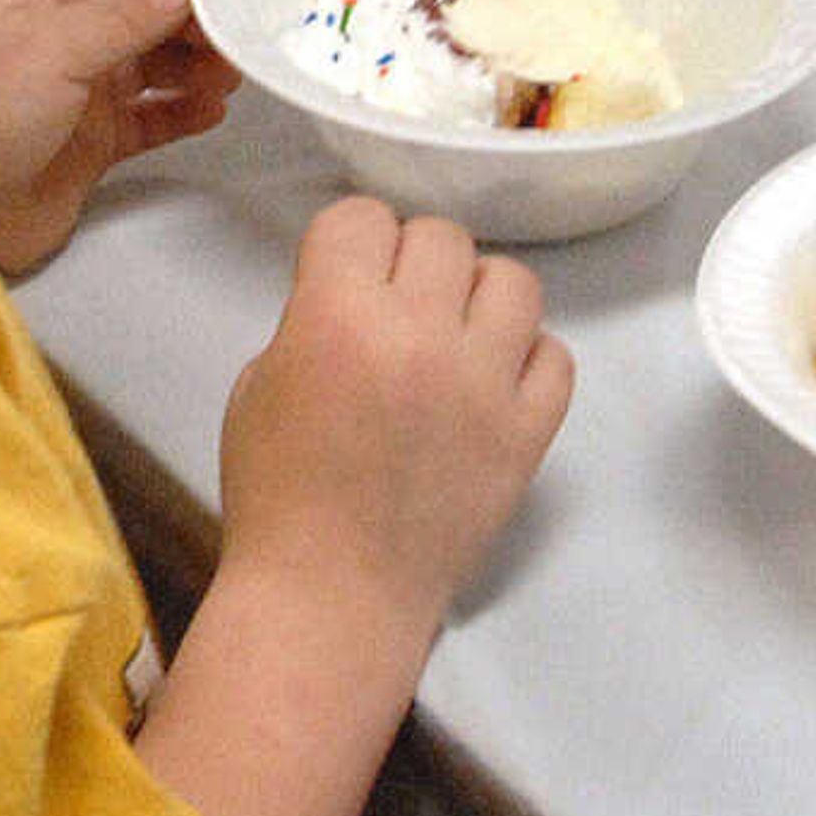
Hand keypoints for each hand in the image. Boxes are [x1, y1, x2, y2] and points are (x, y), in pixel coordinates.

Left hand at [0, 0, 236, 274]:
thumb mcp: (50, 48)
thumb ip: (122, 15)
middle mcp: (57, 33)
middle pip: (138, 2)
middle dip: (190, 7)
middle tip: (242, 14)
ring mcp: (75, 88)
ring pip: (151, 60)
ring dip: (193, 61)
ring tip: (232, 70)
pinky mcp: (91, 141)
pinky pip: (150, 116)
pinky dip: (182, 111)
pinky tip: (213, 110)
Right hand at [216, 197, 573, 644]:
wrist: (331, 599)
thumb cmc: (278, 498)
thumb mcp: (260, 384)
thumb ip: (312, 319)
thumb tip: (359, 290)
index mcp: (337, 316)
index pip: (362, 216)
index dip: (349, 243)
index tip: (344, 275)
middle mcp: (419, 335)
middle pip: (441, 237)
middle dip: (411, 265)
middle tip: (396, 310)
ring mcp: (483, 383)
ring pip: (512, 280)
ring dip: (478, 298)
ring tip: (453, 336)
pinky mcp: (528, 432)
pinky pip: (555, 355)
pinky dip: (527, 359)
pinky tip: (492, 383)